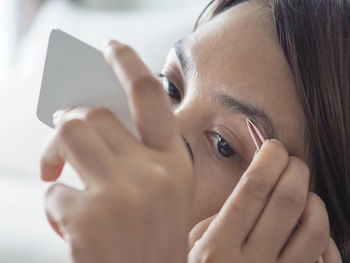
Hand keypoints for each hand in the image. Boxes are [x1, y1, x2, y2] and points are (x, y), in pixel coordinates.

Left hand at [41, 40, 193, 262]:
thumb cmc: (151, 242)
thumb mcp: (161, 193)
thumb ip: (138, 154)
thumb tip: (98, 118)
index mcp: (176, 164)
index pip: (151, 97)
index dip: (130, 64)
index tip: (112, 48)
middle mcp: (154, 173)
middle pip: (95, 114)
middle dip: (70, 119)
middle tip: (62, 133)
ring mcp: (122, 194)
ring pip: (70, 134)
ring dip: (55, 153)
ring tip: (57, 173)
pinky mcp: (89, 218)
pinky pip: (54, 191)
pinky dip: (54, 207)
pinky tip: (69, 227)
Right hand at [188, 140, 341, 262]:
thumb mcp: (194, 243)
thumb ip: (221, 216)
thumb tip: (255, 190)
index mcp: (218, 246)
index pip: (253, 188)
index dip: (268, 158)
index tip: (272, 146)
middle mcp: (250, 262)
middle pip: (287, 200)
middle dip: (295, 169)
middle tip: (291, 160)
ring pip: (313, 227)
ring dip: (313, 199)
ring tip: (301, 192)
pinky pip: (324, 257)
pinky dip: (323, 234)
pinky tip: (310, 225)